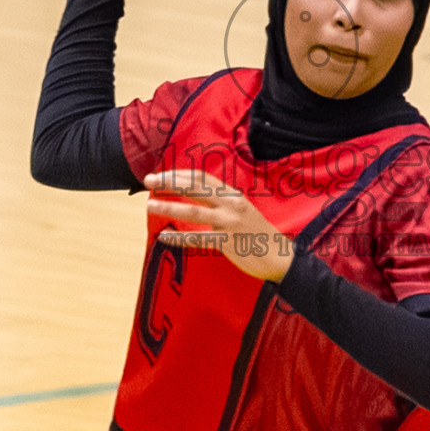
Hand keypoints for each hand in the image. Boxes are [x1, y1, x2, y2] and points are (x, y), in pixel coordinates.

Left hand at [144, 170, 291, 281]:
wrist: (281, 256)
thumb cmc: (258, 234)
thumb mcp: (242, 210)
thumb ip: (221, 203)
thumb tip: (196, 198)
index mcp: (233, 194)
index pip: (201, 177)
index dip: (179, 174)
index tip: (161, 174)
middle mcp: (230, 203)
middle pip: (194, 187)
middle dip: (169, 182)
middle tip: (148, 180)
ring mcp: (229, 222)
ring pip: (193, 210)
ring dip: (169, 206)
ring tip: (150, 205)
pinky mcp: (227, 242)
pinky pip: (197, 238)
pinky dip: (179, 237)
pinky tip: (164, 236)